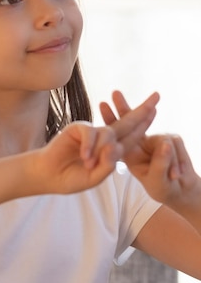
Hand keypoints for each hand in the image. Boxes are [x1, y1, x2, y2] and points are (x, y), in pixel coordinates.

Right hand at [34, 91, 158, 194]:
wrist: (48, 176)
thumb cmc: (71, 178)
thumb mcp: (95, 177)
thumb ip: (107, 165)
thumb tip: (115, 147)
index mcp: (111, 150)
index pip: (132, 136)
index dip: (144, 124)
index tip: (156, 110)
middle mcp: (104, 138)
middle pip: (127, 122)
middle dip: (142, 110)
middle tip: (157, 96)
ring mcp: (91, 132)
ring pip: (108, 133)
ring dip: (102, 149)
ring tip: (89, 164)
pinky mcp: (77, 128)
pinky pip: (91, 132)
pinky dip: (90, 145)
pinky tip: (84, 157)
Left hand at [100, 91, 199, 205]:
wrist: (181, 189)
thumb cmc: (163, 187)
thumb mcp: (157, 180)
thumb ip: (160, 163)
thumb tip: (165, 144)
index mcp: (131, 151)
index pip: (119, 133)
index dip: (111, 119)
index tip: (102, 104)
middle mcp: (142, 141)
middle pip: (132, 121)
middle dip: (125, 107)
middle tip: (114, 93)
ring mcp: (158, 139)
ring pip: (164, 140)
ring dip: (168, 162)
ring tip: (173, 176)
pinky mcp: (173, 140)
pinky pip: (175, 145)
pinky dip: (178, 164)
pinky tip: (177, 175)